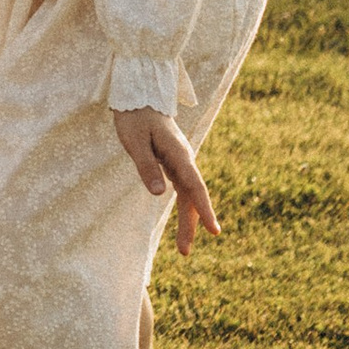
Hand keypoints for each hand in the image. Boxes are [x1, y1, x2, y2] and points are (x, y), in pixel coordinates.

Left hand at [112, 108, 219, 251]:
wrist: (139, 96)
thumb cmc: (134, 117)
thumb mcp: (135, 141)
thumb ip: (146, 166)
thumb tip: (159, 194)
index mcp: (178, 154)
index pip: (194, 186)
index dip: (204, 209)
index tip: (214, 231)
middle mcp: (184, 159)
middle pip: (192, 196)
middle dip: (191, 224)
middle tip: (184, 252)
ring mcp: (180, 161)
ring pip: (189, 194)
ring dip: (188, 219)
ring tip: (183, 247)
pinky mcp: (173, 161)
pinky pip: (183, 187)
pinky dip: (185, 205)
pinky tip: (185, 221)